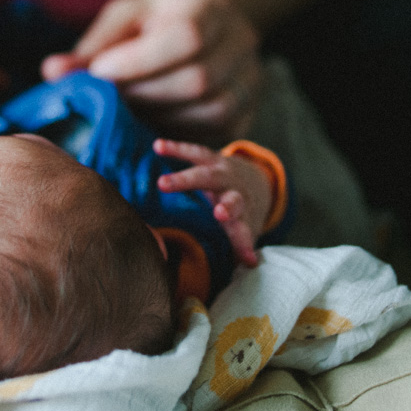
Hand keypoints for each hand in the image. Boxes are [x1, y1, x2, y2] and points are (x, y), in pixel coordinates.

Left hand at [41, 0, 260, 144]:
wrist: (210, 23)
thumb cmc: (157, 18)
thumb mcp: (125, 17)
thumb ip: (94, 45)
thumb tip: (53, 72)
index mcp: (209, 8)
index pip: (186, 37)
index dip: (140, 61)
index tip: (102, 72)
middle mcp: (240, 43)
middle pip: (197, 81)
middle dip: (144, 94)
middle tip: (109, 98)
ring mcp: (251, 80)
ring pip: (209, 112)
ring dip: (159, 118)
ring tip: (129, 111)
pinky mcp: (249, 111)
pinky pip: (217, 134)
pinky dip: (179, 134)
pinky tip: (152, 124)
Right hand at [153, 138, 271, 266]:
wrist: (253, 181)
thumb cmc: (243, 213)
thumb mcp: (244, 230)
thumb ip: (242, 245)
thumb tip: (250, 264)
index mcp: (245, 214)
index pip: (246, 231)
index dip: (244, 243)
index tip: (247, 258)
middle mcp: (237, 192)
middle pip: (232, 200)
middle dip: (227, 208)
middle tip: (218, 214)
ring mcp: (225, 173)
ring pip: (208, 175)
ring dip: (186, 180)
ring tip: (161, 184)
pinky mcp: (212, 158)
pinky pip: (194, 152)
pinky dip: (176, 148)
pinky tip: (158, 146)